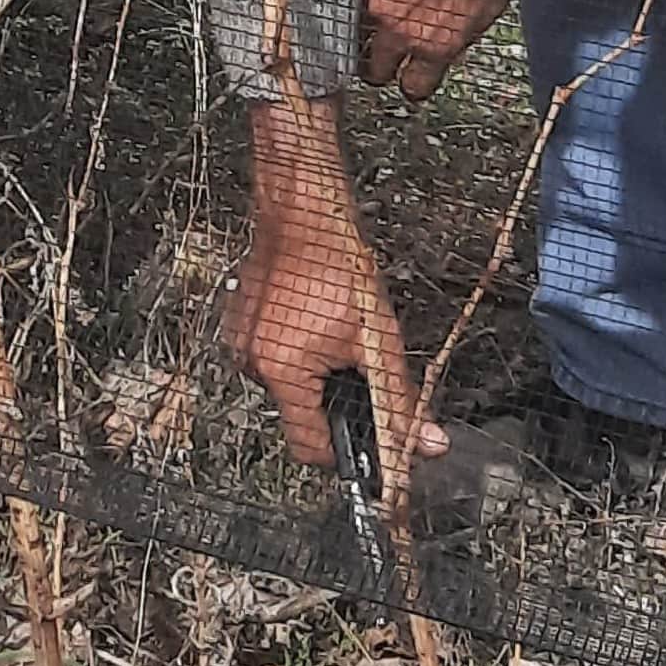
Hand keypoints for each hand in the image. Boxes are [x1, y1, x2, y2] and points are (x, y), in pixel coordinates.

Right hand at [227, 98, 422, 464]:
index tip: (374, 447)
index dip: (348, 453)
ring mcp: (241, 344)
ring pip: (291, 387)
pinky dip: (300, 354)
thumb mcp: (379, 339)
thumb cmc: (337, 265)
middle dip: (337, 402)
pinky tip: (316, 322)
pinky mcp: (240, 326)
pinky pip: (276, 360)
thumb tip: (426, 445)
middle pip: (304, 415)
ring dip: (319, 376)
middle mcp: (252, 364)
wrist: (301, 211)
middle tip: (359, 366)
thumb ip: (400, 399)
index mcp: (281, 372)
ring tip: (337, 335)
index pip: (313, 448)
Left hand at [359, 0, 665, 99]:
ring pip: (412, 86)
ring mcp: (437, 42)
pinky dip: (437, 62)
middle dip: (372, 62)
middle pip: (373, 72)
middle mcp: (404, 30)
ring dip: (406, 75)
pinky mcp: (468, 42)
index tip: (347, 19)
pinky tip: (436, 40)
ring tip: (403, 59)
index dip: (342, 26)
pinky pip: (444, 68)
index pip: (342, 32)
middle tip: (373, 45)